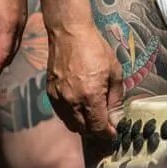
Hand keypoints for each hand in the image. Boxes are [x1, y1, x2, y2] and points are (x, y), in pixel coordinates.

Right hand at [46, 23, 122, 137]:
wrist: (69, 33)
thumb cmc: (95, 49)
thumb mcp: (115, 71)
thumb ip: (115, 98)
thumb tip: (115, 116)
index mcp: (90, 96)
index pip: (98, 127)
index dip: (107, 134)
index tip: (113, 133)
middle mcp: (72, 101)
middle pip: (84, 130)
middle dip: (96, 132)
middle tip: (105, 126)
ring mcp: (59, 98)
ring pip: (71, 124)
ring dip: (83, 126)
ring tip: (93, 118)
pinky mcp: (50, 93)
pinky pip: (62, 114)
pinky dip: (72, 116)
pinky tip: (80, 108)